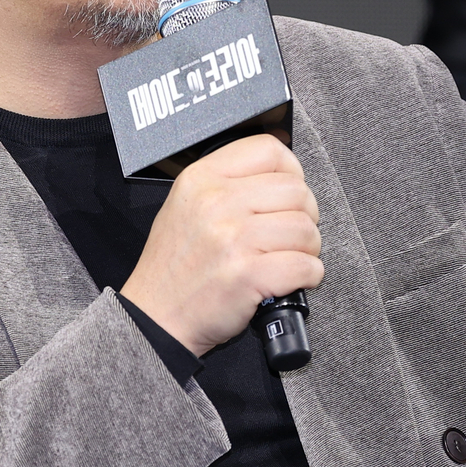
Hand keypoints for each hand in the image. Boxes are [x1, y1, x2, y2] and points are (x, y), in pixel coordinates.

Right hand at [120, 134, 322, 357]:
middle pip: (295, 190)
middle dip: (305, 215)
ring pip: (305, 229)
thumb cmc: (175, 265)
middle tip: (292, 234)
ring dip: (308, 248)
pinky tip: (293, 279)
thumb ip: (227, 182)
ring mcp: (232, 239)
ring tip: (290, 258)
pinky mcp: (247, 275)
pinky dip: (309, 276)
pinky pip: (304, 266)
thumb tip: (283, 174)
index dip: (291, 170)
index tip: (290, 192)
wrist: (156, 317)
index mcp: (201, 178)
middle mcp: (216, 203)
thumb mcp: (185, 205)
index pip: (268, 150)